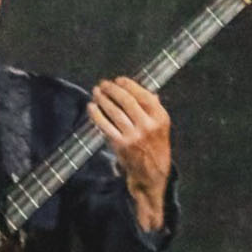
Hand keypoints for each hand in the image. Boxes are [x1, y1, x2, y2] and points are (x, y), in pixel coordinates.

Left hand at [86, 76, 172, 231]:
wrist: (152, 171)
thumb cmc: (154, 145)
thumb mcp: (160, 125)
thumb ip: (153, 107)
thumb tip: (145, 89)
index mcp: (161, 118)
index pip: (143, 95)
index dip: (129, 85)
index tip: (118, 80)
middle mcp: (148, 126)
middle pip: (127, 101)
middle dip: (112, 89)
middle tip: (103, 84)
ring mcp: (134, 136)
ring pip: (115, 111)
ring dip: (103, 99)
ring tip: (96, 92)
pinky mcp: (121, 144)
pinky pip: (105, 125)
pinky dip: (96, 114)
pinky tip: (91, 107)